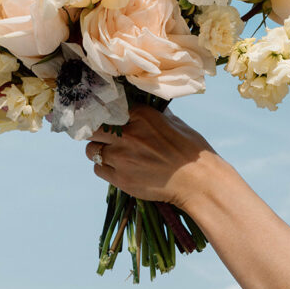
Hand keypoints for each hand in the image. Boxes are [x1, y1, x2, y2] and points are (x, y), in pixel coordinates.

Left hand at [86, 104, 226, 210]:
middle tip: (102, 136)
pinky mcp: (121, 178)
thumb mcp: (174, 122)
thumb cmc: (191, 150)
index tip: (105, 118)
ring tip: (111, 154)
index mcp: (140, 115)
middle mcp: (127, 133)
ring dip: (98, 150)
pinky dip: (104, 168)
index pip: (109, 108)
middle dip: (96, 132)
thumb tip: (140, 107)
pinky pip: (98, 169)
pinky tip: (117, 168)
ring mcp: (121, 156)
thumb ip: (152, 114)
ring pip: (91, 150)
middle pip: (93, 128)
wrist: (198, 181)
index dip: (105, 114)